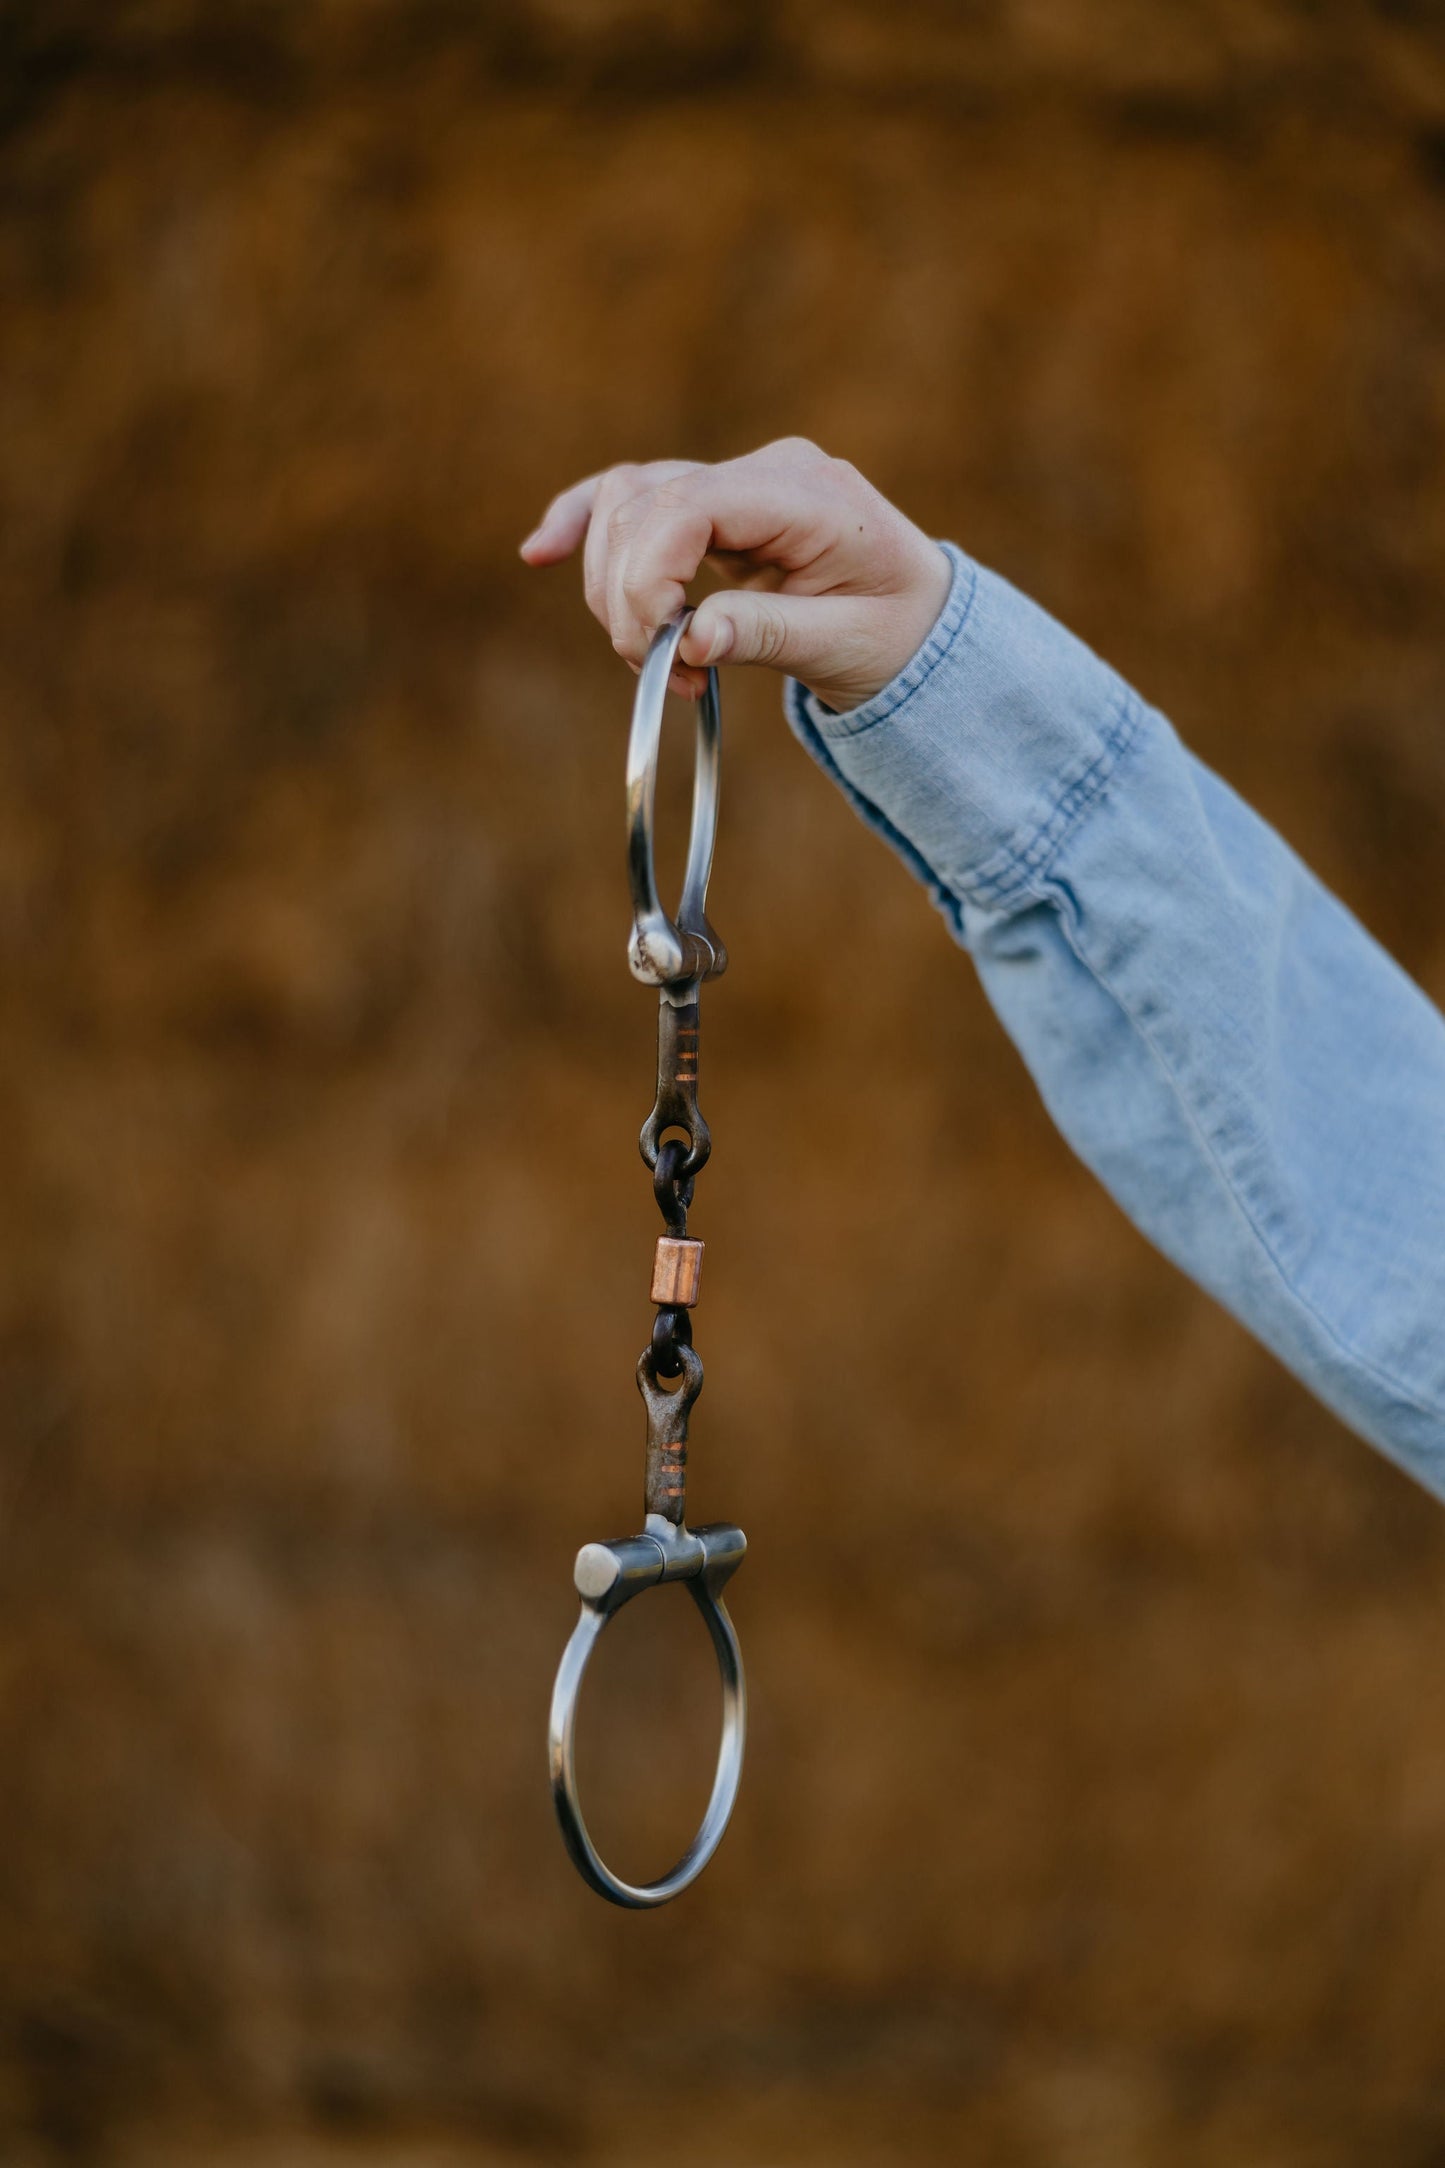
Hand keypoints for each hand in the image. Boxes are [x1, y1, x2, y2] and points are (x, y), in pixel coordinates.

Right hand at [519, 438, 952, 712]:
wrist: (923, 624)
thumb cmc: (896, 636)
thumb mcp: (846, 648)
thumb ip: (767, 634)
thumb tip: (689, 640)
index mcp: (807, 493)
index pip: (689, 504)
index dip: (649, 576)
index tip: (657, 649)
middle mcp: (765, 471)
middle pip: (645, 504)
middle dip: (629, 595)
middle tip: (663, 673)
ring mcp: (736, 482)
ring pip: (628, 504)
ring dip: (615, 585)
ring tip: (656, 658)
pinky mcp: (713, 506)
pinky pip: (635, 500)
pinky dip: (586, 524)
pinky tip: (541, 550)